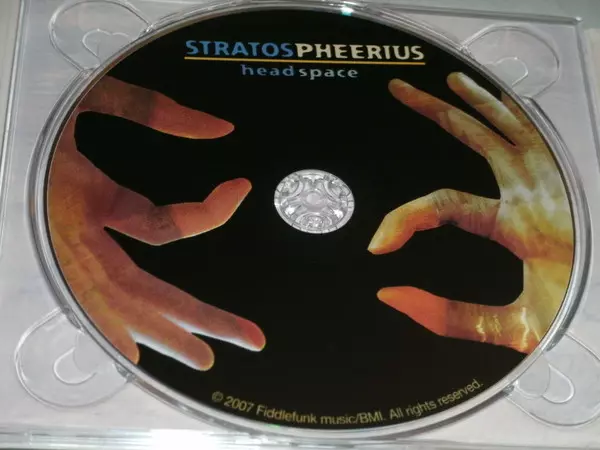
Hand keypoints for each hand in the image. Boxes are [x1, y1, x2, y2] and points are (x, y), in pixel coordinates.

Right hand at [48, 76, 264, 369]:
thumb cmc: (25, 111)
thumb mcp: (88, 99)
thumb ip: (151, 110)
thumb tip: (220, 127)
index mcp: (83, 203)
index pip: (164, 228)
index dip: (210, 214)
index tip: (241, 188)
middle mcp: (72, 243)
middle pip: (146, 295)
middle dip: (199, 319)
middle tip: (248, 338)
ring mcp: (60, 258)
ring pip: (117, 311)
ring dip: (164, 336)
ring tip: (202, 358)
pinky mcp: (55, 259)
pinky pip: (88, 309)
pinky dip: (113, 335)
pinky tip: (135, 354)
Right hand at [368, 73, 573, 352]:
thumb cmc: (574, 318)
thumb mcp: (513, 330)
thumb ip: (450, 317)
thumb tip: (395, 296)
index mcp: (524, 227)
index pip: (448, 204)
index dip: (404, 218)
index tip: (379, 244)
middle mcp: (540, 193)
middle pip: (477, 136)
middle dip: (433, 109)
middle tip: (401, 90)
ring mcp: (554, 181)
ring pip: (509, 123)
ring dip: (475, 99)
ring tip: (450, 81)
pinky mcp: (562, 182)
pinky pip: (535, 134)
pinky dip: (513, 112)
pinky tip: (498, 102)